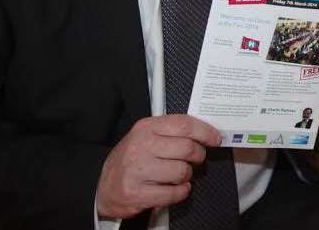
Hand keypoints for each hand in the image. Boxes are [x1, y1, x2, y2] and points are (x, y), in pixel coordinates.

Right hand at [96, 115, 220, 219]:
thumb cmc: (131, 159)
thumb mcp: (147, 136)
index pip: (184, 124)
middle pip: (188, 148)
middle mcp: (141, 146)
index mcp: (146, 128)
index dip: (205, 132)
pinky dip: (180, 192)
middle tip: (196, 159)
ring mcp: (137, 170)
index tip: (215, 138)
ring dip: (186, 176)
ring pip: (182, 171)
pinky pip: (174, 193)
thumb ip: (172, 131)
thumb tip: (206, 131)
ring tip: (177, 175)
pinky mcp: (136, 193)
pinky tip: (174, 188)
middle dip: (199, 156)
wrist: (103, 186)